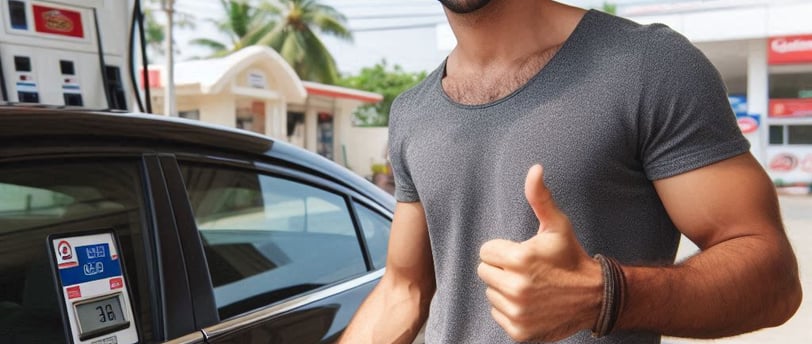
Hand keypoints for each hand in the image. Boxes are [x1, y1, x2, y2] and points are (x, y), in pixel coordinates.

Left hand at [477, 164, 603, 341]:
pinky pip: (498, 314)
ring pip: (491, 293)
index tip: (521, 254)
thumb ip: (539, 197)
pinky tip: (530, 303)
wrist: (595, 296)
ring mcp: (517, 311)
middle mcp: (515, 287)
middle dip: (502, 269)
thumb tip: (535, 169)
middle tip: (526, 270)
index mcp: (518, 259)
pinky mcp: (519, 331)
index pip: (485, 252)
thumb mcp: (557, 225)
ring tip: (530, 286)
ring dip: (505, 289)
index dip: (502, 251)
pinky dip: (510, 310)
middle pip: (485, 273)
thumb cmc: (571, 257)